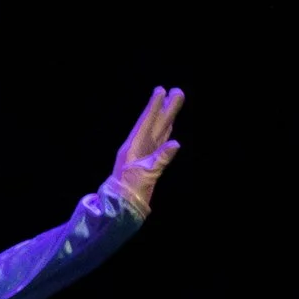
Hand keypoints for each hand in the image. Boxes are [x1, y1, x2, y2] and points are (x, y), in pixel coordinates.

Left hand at [109, 87, 183, 214]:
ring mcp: (144, 154)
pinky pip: (159, 143)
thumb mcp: (145, 175)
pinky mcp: (149, 162)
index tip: (161, 90)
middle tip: (176, 90)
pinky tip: (170, 125)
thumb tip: (176, 144)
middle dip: (165, 108)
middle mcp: (139, 147)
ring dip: (167, 117)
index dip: (154, 107)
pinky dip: (166, 133)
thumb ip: (160, 160)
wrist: (122, 208)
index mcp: (133, 148)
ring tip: (175, 101)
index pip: (146, 123)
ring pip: (158, 131)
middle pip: (155, 124)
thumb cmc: (130, 192)